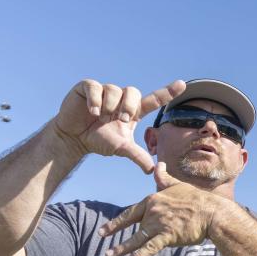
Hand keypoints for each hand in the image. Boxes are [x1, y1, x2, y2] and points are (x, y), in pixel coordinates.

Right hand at [53, 79, 185, 172]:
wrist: (74, 138)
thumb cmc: (99, 141)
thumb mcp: (121, 148)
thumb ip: (137, 156)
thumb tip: (152, 170)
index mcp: (132, 111)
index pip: (153, 99)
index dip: (167, 92)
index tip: (182, 84)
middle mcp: (121, 99)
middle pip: (133, 92)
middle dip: (129, 106)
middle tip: (121, 119)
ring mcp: (104, 91)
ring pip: (114, 90)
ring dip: (109, 106)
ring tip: (101, 118)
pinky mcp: (87, 87)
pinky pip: (95, 87)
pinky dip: (95, 100)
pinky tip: (92, 112)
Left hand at [99, 162, 226, 255]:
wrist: (212, 213)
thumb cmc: (197, 199)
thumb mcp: (177, 185)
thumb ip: (164, 178)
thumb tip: (157, 165)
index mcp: (153, 201)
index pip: (131, 212)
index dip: (117, 222)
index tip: (106, 230)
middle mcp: (153, 212)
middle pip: (131, 225)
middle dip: (114, 232)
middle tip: (101, 238)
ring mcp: (159, 225)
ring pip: (137, 238)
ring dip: (122, 249)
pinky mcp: (168, 236)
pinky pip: (150, 248)